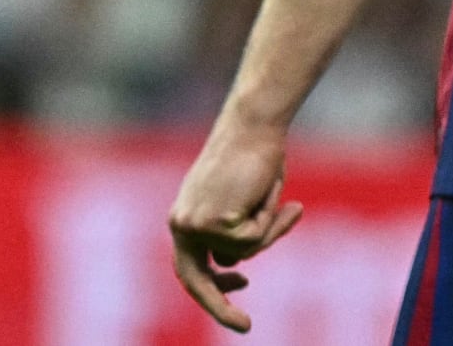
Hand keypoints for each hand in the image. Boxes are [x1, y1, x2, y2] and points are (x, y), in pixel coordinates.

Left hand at [169, 118, 302, 332]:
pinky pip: (254, 240)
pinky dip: (269, 220)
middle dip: (220, 308)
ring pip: (243, 253)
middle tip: (246, 327)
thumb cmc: (252, 157)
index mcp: (183, 217)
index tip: (243, 284)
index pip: (190, 267)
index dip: (213, 286)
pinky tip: (267, 191)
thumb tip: (229, 264)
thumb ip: (230, 232)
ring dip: (266, 229)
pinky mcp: (215, 223)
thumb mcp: (237, 201)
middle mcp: (181, 224)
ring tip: (271, 195)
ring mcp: (195, 225)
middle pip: (199, 283)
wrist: (251, 126)